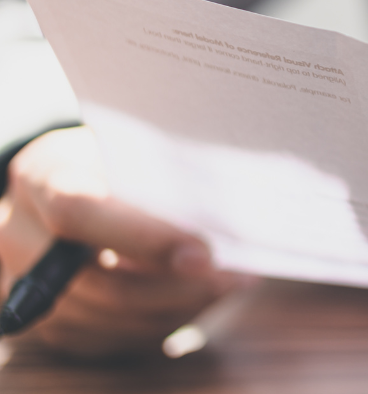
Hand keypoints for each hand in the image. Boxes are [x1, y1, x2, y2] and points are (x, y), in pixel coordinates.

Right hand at [0, 126, 244, 356]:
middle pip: (101, 285)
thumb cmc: (105, 151)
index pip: (81, 212)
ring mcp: (28, 284)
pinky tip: (197, 300)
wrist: (58, 172)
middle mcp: (21, 237)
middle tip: (236, 278)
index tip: (204, 253)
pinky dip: (158, 323)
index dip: (145, 238)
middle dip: (178, 288)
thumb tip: (223, 211)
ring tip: (229, 286)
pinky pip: (106, 337)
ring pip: (107, 319)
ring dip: (177, 310)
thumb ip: (157, 172)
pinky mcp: (47, 316)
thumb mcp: (123, 142)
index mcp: (41, 179)